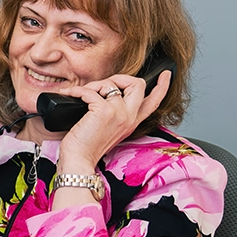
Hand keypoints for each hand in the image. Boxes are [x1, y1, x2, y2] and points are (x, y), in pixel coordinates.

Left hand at [56, 70, 171, 173]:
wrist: (78, 161)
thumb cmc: (86, 147)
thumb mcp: (107, 129)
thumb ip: (114, 113)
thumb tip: (104, 92)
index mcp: (131, 122)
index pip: (154, 102)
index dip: (162, 86)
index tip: (165, 74)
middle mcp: (129, 117)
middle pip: (138, 84)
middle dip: (120, 77)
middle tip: (103, 85)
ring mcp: (119, 113)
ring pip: (111, 83)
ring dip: (93, 85)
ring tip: (80, 94)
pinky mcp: (104, 111)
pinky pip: (90, 90)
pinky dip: (77, 90)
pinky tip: (70, 94)